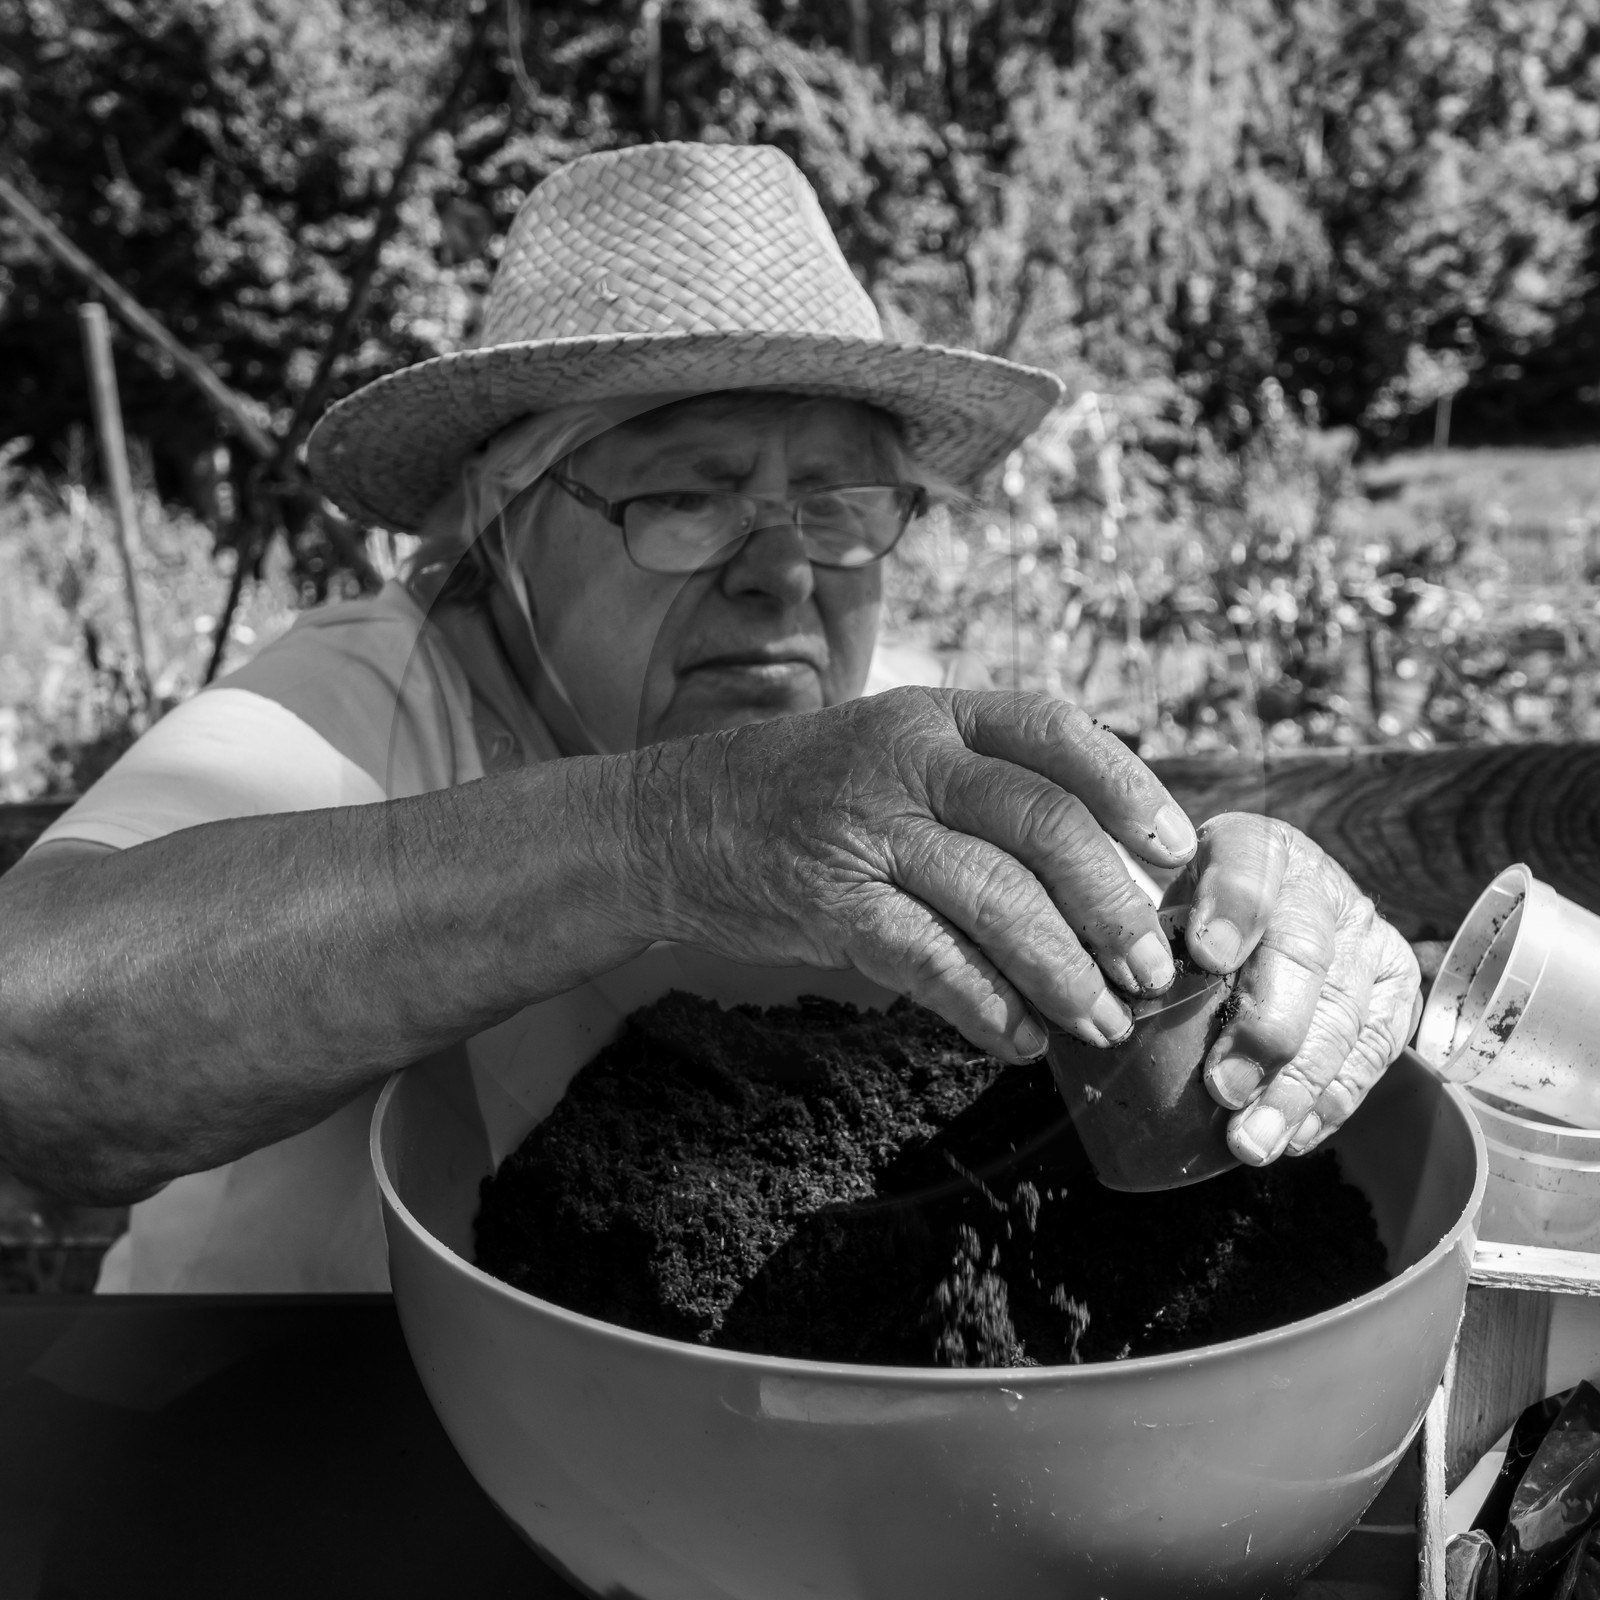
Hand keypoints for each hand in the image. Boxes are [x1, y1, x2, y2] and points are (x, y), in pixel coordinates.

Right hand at [625, 688, 1199, 1061]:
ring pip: (994, 898)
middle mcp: (904, 759)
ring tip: (1102, 1022)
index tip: (1178, 850)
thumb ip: (979, 790)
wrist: (672, 823)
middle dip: (1112, 904)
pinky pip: (927, 958)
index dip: (1129, 789)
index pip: (1055, 732)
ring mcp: (863, 828)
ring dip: (1063, 971)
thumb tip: (1102, 872)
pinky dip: (984, 1005)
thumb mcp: (890, 754)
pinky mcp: (827, 901)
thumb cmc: (802, 795)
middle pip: (1042, 822)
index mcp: (933, 715)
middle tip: (1151, 968)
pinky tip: (1017, 1039)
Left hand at [1171, 813, 1421, 1165]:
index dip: (1232, 909)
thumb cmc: (1191, 914)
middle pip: (1304, 954)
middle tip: (1225, 1087)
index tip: (1208, 955)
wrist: (1267, 906)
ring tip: (1252, 1140)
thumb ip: (1139, 933)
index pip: (1248, 865)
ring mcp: (1364, 937)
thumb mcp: (1159, 899)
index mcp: (1253, 848)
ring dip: (1296, 1086)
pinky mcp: (1392, 987)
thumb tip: (1097, 997)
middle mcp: (1318, 886)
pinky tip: (1293, 1136)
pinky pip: (1371, 1051)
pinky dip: (1330, 1101)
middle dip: (1266, 1028)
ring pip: (1343, 1014)